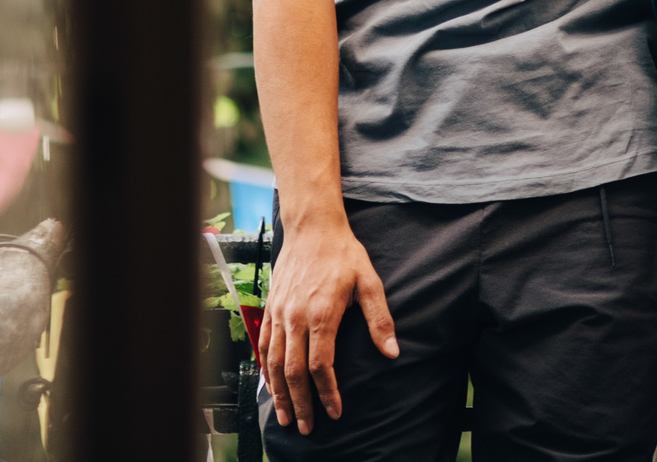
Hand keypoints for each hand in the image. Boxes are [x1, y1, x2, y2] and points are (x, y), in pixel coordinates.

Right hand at [260, 218, 397, 434]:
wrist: (312, 228)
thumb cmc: (344, 254)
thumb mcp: (370, 281)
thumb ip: (380, 319)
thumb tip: (392, 352)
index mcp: (321, 314)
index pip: (321, 366)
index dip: (328, 393)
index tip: (336, 412)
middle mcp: (295, 318)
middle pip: (294, 372)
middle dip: (300, 403)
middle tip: (307, 428)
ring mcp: (279, 314)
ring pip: (274, 364)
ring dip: (280, 394)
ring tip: (286, 417)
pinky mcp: (270, 309)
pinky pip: (264, 346)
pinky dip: (265, 370)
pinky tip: (271, 386)